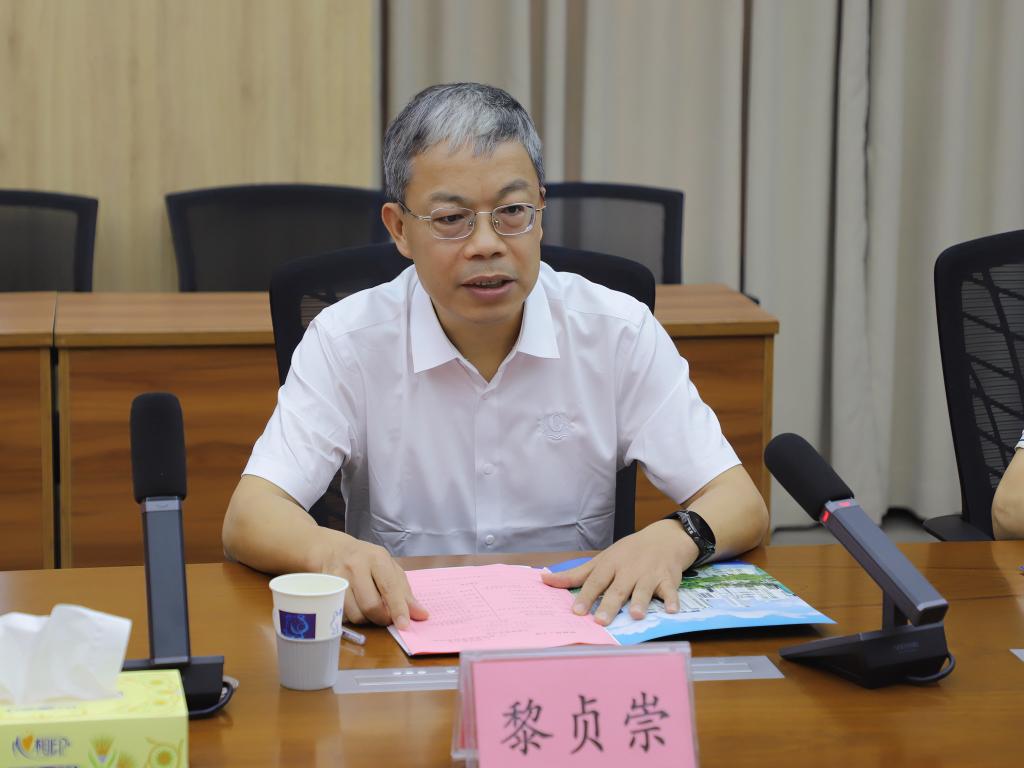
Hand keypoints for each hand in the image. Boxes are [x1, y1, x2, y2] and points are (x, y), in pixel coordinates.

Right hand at [314, 530, 428, 627]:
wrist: (333, 550)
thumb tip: (421, 615)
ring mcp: (339, 577)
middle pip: (371, 605)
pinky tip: (356, 607)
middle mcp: (357, 566)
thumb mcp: (389, 569)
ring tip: (370, 610)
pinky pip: (342, 615)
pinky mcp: (327, 590)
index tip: (404, 625)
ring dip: (367, 619)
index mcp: (377, 559)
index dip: (397, 608)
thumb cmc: (367, 560)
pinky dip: (352, 618)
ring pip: (355, 614)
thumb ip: (405, 593)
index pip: (389, 587)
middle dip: (382, 618)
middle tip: (386, 616)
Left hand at [540, 520, 697, 624]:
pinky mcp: (668, 579)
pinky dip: (672, 600)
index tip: (576, 612)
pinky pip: (670, 591)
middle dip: (610, 604)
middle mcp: (628, 570)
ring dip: (641, 602)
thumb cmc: (628, 553)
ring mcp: (649, 575)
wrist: (663, 538)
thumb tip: (544, 580)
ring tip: (636, 615)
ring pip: (644, 590)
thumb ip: (575, 574)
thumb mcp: (601, 560)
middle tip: (601, 621)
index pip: (595, 581)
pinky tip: (672, 610)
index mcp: (610, 565)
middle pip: (618, 589)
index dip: (586, 596)